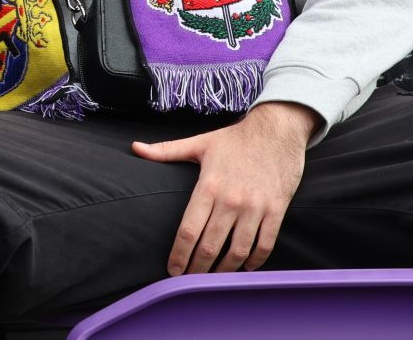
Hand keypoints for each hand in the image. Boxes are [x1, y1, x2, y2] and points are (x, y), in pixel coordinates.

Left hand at [131, 101, 318, 274]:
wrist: (277, 130)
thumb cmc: (235, 139)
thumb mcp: (199, 143)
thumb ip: (166, 151)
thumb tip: (135, 148)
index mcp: (208, 186)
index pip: (188, 230)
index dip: (178, 254)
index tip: (172, 269)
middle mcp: (231, 200)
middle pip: (210, 245)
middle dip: (197, 268)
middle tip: (188, 282)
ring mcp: (255, 208)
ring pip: (238, 250)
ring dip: (225, 270)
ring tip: (213, 280)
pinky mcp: (276, 211)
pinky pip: (265, 244)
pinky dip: (254, 261)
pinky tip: (244, 268)